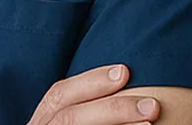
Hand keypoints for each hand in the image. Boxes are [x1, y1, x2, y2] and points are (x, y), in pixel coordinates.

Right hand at [27, 64, 160, 124]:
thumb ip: (85, 115)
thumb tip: (130, 102)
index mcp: (40, 123)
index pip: (59, 95)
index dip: (90, 81)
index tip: (125, 71)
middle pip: (69, 116)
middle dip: (111, 107)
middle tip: (151, 105)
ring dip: (114, 124)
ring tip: (150, 124)